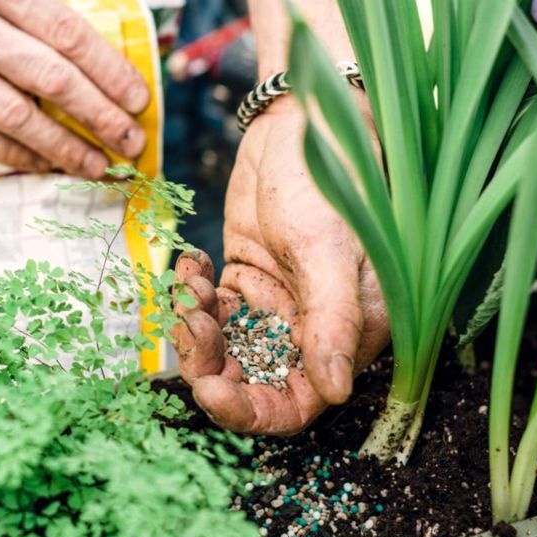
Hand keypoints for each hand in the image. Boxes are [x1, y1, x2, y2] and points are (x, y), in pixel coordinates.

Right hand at [0, 0, 149, 175]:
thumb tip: (71, 48)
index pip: (63, 28)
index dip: (108, 70)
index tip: (136, 96)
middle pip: (47, 77)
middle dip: (99, 116)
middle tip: (132, 142)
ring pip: (11, 115)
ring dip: (61, 147)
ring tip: (94, 165)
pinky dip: (11, 153)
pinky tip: (39, 164)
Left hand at [173, 102, 389, 433]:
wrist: (303, 124)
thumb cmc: (333, 182)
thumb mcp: (331, 252)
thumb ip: (332, 324)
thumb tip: (337, 393)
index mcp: (345, 336)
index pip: (297, 405)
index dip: (251, 411)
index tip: (210, 389)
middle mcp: (310, 330)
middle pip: (251, 382)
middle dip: (211, 365)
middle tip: (191, 322)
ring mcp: (274, 306)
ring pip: (223, 349)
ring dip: (196, 326)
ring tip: (192, 284)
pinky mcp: (246, 279)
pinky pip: (210, 309)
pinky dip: (192, 294)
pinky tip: (193, 261)